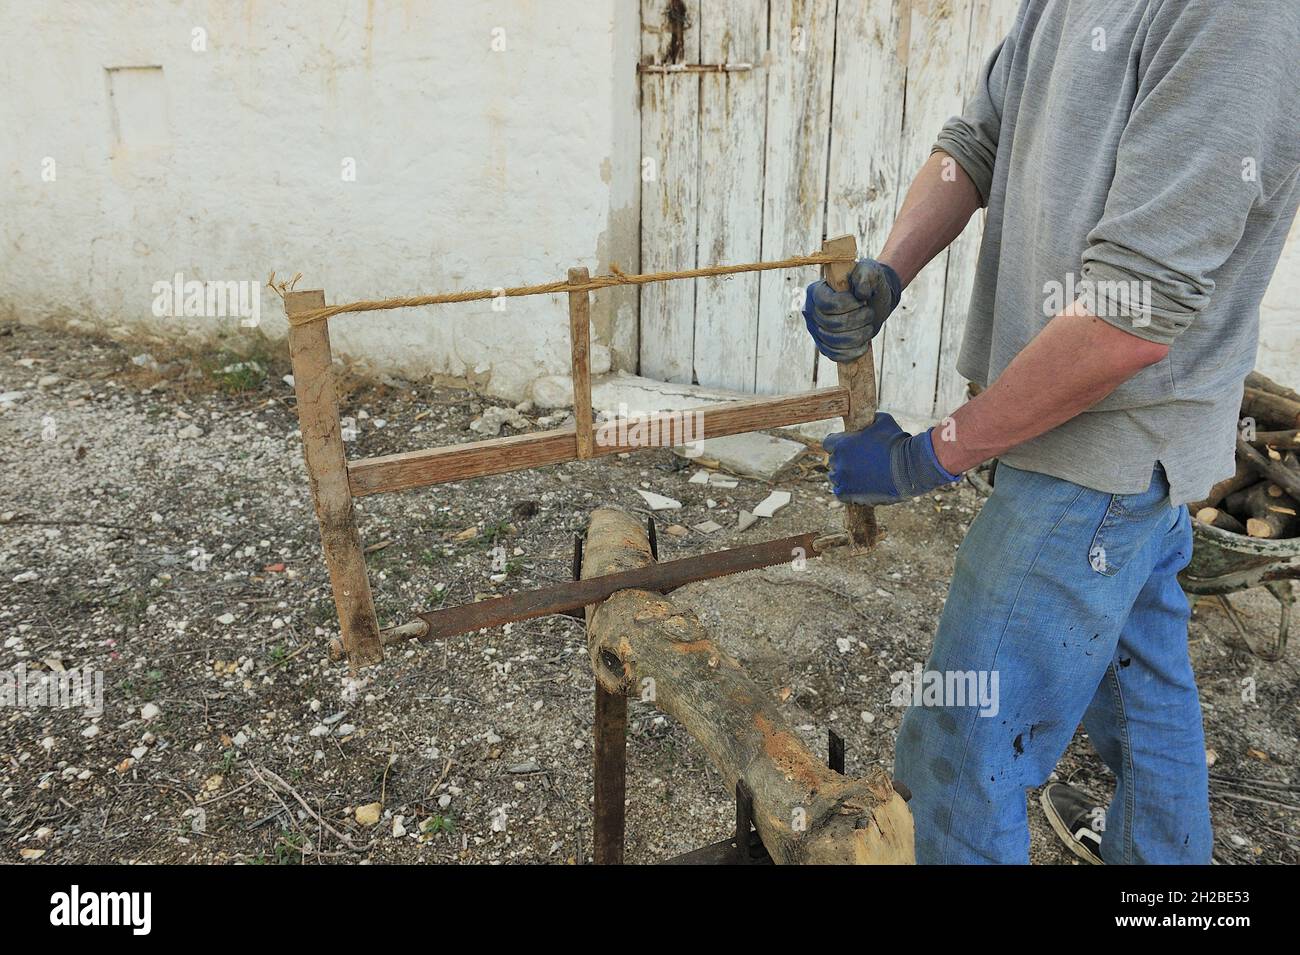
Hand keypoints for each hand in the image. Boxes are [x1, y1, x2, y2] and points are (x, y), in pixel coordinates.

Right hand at [802, 258, 902, 362]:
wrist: (873, 301)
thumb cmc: (869, 284)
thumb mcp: (870, 272)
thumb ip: (866, 275)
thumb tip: (861, 293)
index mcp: (816, 291)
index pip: (827, 304)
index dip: (848, 304)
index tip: (862, 299)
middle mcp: (812, 312)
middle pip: (832, 324)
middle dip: (858, 319)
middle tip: (869, 312)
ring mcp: (816, 331)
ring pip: (835, 341)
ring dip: (859, 335)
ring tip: (869, 325)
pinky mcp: (825, 346)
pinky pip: (835, 355)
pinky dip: (852, 352)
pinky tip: (863, 344)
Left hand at [822, 413, 961, 505]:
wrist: (909, 468)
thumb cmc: (898, 443)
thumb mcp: (883, 421)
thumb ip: (869, 419)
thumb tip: (868, 418)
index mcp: (842, 443)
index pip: (829, 443)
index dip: (839, 444)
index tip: (849, 447)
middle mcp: (839, 461)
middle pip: (834, 460)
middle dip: (845, 460)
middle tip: (860, 462)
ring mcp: (842, 479)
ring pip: (836, 477)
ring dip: (845, 476)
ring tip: (861, 475)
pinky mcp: (848, 494)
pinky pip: (840, 492)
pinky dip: (848, 491)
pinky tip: (859, 487)